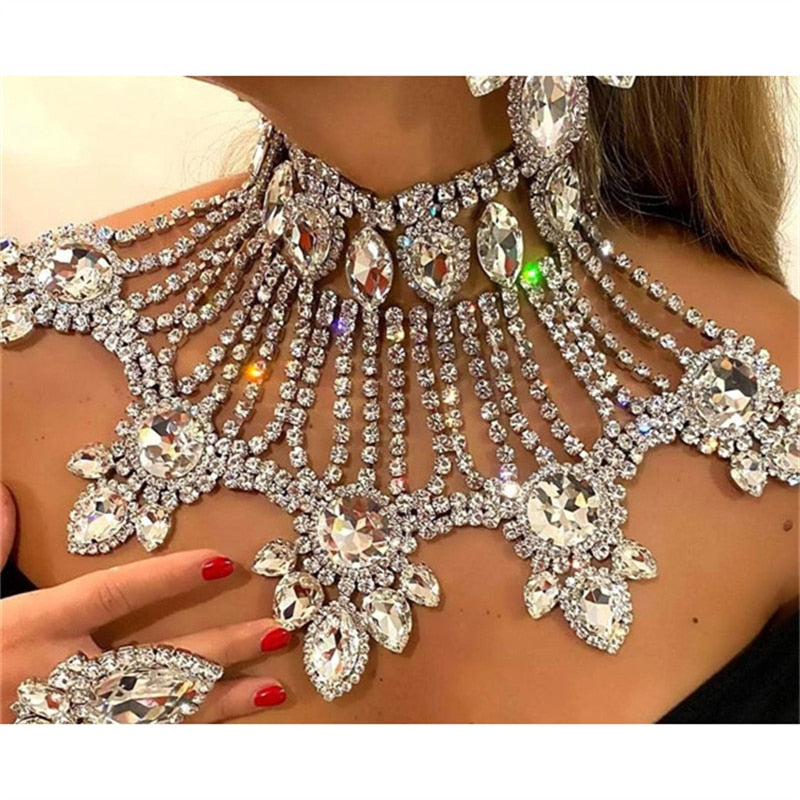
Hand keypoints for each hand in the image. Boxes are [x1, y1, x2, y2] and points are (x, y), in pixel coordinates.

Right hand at [0, 484, 289, 722]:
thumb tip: (7, 498)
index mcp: (33, 629)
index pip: (115, 593)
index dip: (172, 575)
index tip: (226, 560)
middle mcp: (62, 679)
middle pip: (159, 659)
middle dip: (224, 646)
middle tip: (279, 631)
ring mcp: (76, 725)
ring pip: (165, 713)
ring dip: (224, 702)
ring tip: (276, 685)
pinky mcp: (81, 755)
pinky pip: (146, 748)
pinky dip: (190, 740)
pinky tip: (228, 732)